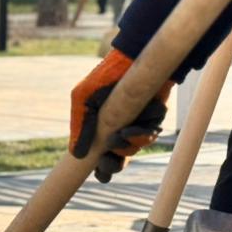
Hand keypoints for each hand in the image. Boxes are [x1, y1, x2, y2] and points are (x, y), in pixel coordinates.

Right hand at [69, 48, 171, 182]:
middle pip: (119, 161)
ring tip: (119, 134)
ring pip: (136, 149)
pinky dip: (143, 132)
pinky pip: (151, 134)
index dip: (102, 170)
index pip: (101, 158)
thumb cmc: (103, 77)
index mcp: (100, 130)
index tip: (98, 173)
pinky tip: (134, 124)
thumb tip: (77, 155)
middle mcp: (119, 131)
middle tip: (108, 158)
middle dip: (114, 164)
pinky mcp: (154, 118)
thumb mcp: (82, 99)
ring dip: (128, 146)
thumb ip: (79, 126)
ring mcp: (138, 126)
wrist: (130, 58)